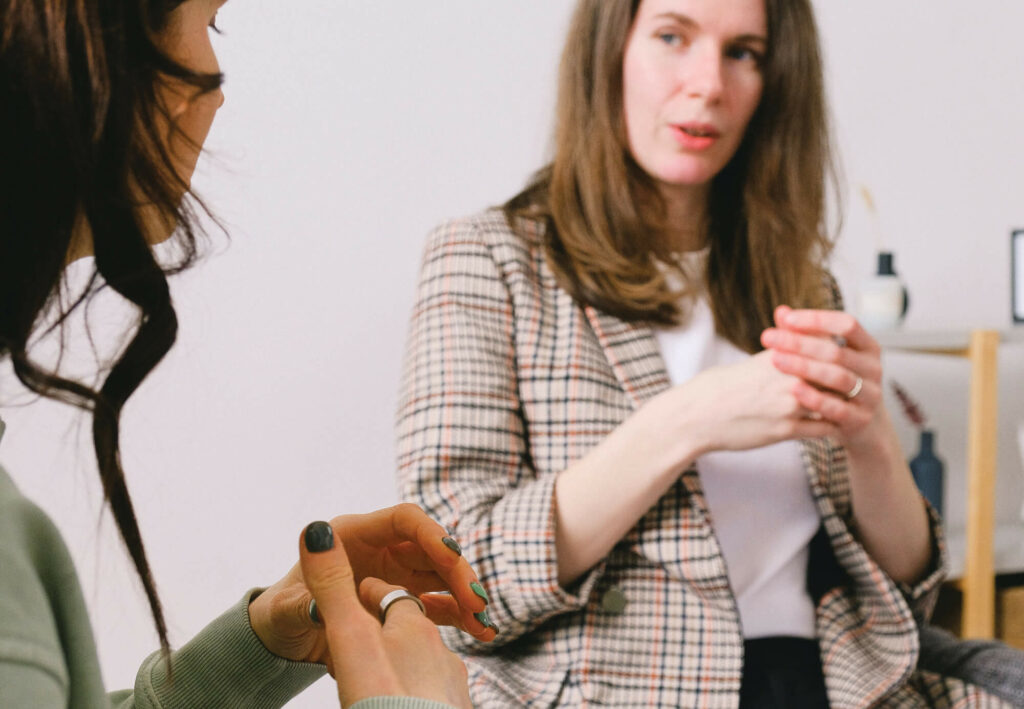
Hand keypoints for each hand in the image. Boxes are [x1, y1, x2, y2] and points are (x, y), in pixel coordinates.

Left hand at [300, 522, 472, 708]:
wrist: (285, 639)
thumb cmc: (281, 615)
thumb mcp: (286, 609)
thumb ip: (305, 596)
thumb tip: (320, 580)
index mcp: (355, 534)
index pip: (403, 519)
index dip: (431, 532)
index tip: (452, 555)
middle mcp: (381, 548)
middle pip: (430, 548)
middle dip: (457, 571)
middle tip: (477, 600)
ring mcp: (395, 572)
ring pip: (441, 575)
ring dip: (464, 595)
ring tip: (484, 624)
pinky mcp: (403, 598)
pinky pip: (438, 604)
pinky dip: (458, 617)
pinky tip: (479, 633)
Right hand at [648, 348, 837, 458]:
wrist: (696, 417)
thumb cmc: (718, 387)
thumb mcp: (750, 362)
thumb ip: (780, 349)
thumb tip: (796, 334)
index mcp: (778, 356)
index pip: (824, 346)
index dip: (839, 350)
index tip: (848, 354)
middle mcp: (788, 378)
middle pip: (834, 373)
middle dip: (847, 376)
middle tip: (857, 378)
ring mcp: (789, 406)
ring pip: (833, 401)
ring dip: (843, 402)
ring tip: (851, 401)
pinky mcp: (785, 431)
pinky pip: (822, 428)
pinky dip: (832, 424)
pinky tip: (835, 423)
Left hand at [761, 305, 884, 448]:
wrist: (861, 424)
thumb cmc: (836, 383)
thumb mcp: (827, 358)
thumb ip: (806, 335)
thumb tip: (781, 311)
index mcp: (868, 347)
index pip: (847, 324)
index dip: (817, 319)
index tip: (786, 319)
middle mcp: (874, 369)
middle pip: (837, 352)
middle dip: (799, 343)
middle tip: (768, 338)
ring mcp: (871, 395)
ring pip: (838, 378)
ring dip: (804, 368)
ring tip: (775, 360)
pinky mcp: (861, 420)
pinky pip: (838, 408)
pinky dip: (815, 398)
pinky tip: (793, 389)